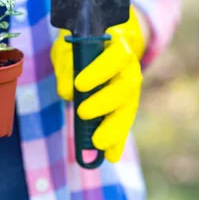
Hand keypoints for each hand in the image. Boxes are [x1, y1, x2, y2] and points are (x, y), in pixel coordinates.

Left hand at [52, 6, 146, 161]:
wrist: (101, 43)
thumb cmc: (82, 44)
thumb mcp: (68, 47)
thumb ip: (67, 64)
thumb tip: (68, 92)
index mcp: (119, 45)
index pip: (117, 56)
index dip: (100, 71)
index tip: (80, 84)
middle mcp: (130, 67)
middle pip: (127, 86)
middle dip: (105, 102)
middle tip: (82, 112)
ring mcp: (131, 88)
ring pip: (129, 107)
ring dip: (115, 127)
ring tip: (98, 143)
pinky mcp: (126, 105)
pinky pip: (125, 122)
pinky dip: (118, 140)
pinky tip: (111, 156)